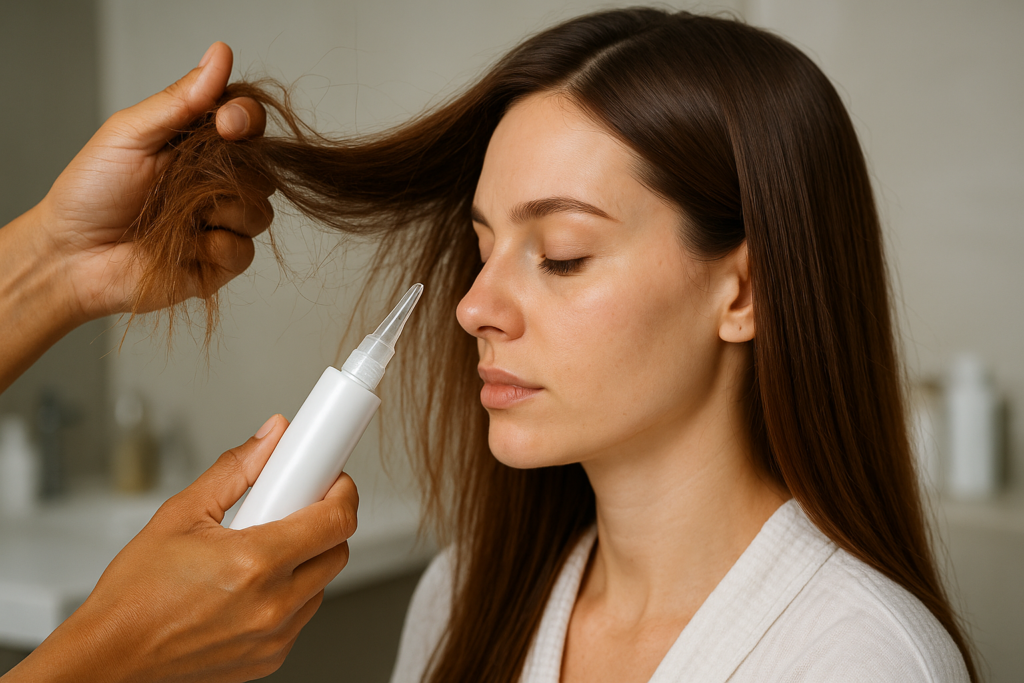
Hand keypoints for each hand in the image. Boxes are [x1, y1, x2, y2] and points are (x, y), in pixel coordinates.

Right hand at [4, 415, 357, 682]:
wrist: (108, 659)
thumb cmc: (133, 595)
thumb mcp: (180, 514)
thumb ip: (234, 470)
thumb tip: (270, 438)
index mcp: (255, 563)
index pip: (337, 520)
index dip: (342, 491)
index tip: (332, 479)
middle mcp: (273, 605)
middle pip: (338, 551)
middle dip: (324, 521)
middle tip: (294, 506)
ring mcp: (275, 637)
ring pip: (322, 584)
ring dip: (306, 560)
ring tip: (260, 549)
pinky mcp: (270, 658)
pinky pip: (301, 615)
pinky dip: (289, 595)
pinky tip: (252, 585)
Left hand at [28, 41, 271, 322]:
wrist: (71, 256)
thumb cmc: (90, 193)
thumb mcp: (130, 135)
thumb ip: (180, 100)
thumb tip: (219, 55)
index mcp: (196, 143)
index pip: (246, 120)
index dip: (247, 118)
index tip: (227, 123)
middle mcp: (215, 181)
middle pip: (264, 165)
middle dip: (237, 167)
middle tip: (196, 175)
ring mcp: (221, 221)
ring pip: (261, 209)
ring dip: (224, 210)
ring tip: (182, 216)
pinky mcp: (222, 260)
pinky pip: (245, 249)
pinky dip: (218, 246)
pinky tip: (188, 246)